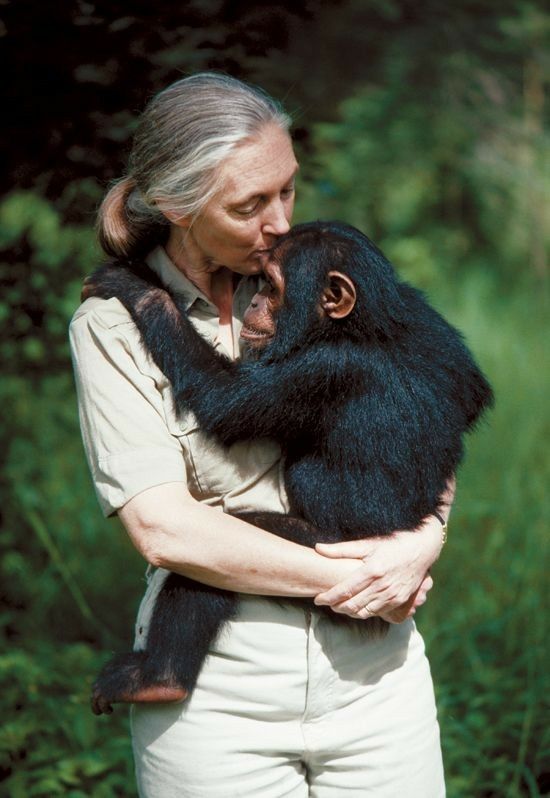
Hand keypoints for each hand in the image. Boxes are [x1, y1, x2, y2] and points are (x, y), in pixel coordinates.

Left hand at [314, 516, 443, 619]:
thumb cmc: (393, 542)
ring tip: (338, 605)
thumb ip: (342, 549)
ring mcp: (392, 595)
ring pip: (364, 612)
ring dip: (349, 612)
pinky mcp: (400, 601)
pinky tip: (357, 606)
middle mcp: (382, 586)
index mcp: (372, 571)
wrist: (423, 548)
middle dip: (335, 607)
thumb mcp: (368, 543)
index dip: (328, 597)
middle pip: (352, 605)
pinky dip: (364, 612)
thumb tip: (318, 548)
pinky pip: (377, 612)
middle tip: (325, 602)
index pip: (344, 590)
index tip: (317, 599)